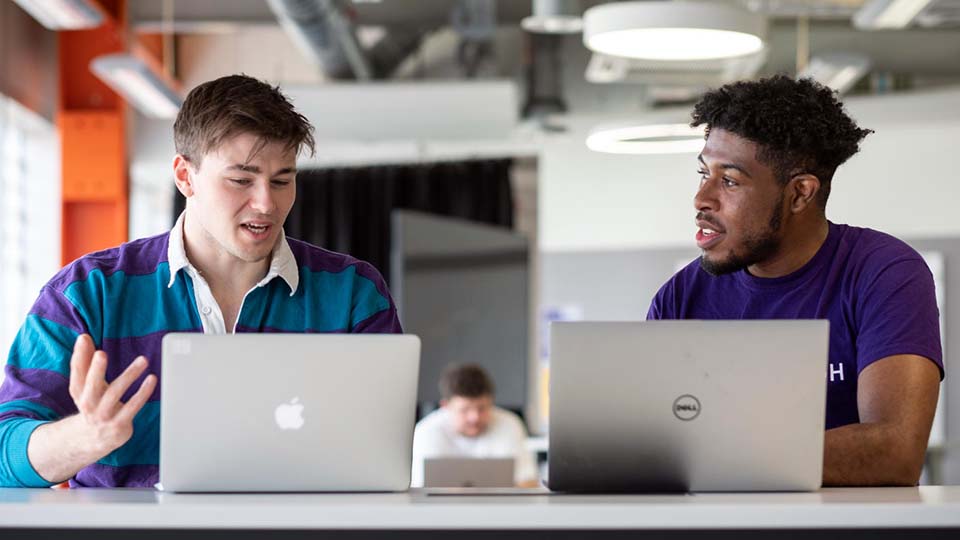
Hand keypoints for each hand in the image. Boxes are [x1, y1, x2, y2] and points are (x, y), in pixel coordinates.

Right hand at [67, 334, 156, 455]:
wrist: (95, 439)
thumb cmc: (95, 403)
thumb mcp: (88, 385)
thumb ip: (87, 362)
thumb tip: (84, 337)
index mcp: (79, 392)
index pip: (76, 372)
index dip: (79, 356)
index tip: (84, 338)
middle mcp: (88, 404)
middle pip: (90, 385)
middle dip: (95, 370)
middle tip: (101, 353)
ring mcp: (103, 415)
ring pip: (114, 394)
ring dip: (129, 376)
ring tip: (143, 360)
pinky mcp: (119, 424)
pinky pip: (133, 407)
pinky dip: (143, 393)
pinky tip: (152, 379)